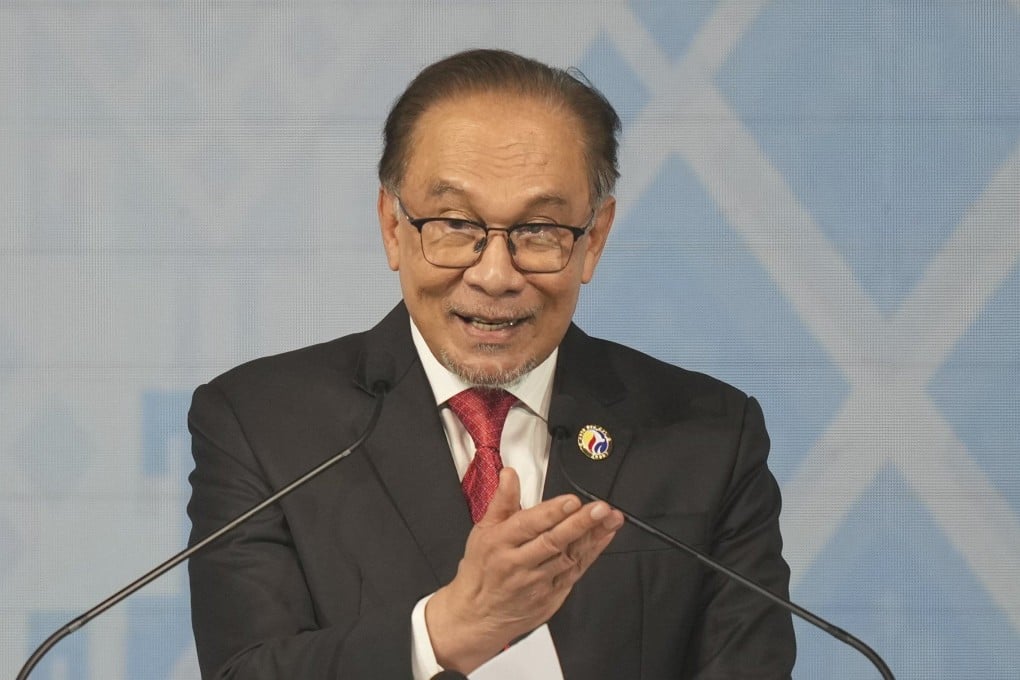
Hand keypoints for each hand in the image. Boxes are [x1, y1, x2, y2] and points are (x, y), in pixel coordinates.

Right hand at [425, 467, 623, 672]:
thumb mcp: (483, 530)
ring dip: (593, 536)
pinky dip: (592, 553)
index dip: (552, 512)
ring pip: (569, 557)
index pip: (529, 525)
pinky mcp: (551, 596)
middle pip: (553, 541)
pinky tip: (604, 537)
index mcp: (500, 542)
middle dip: (580, 523)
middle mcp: (519, 563)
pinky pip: (575, 572)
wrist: (478, 615)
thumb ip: (502, 501)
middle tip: (600, 509)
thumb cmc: (482, 569)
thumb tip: (509, 475)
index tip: (571, 501)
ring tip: (610, 519)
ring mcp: (537, 582)